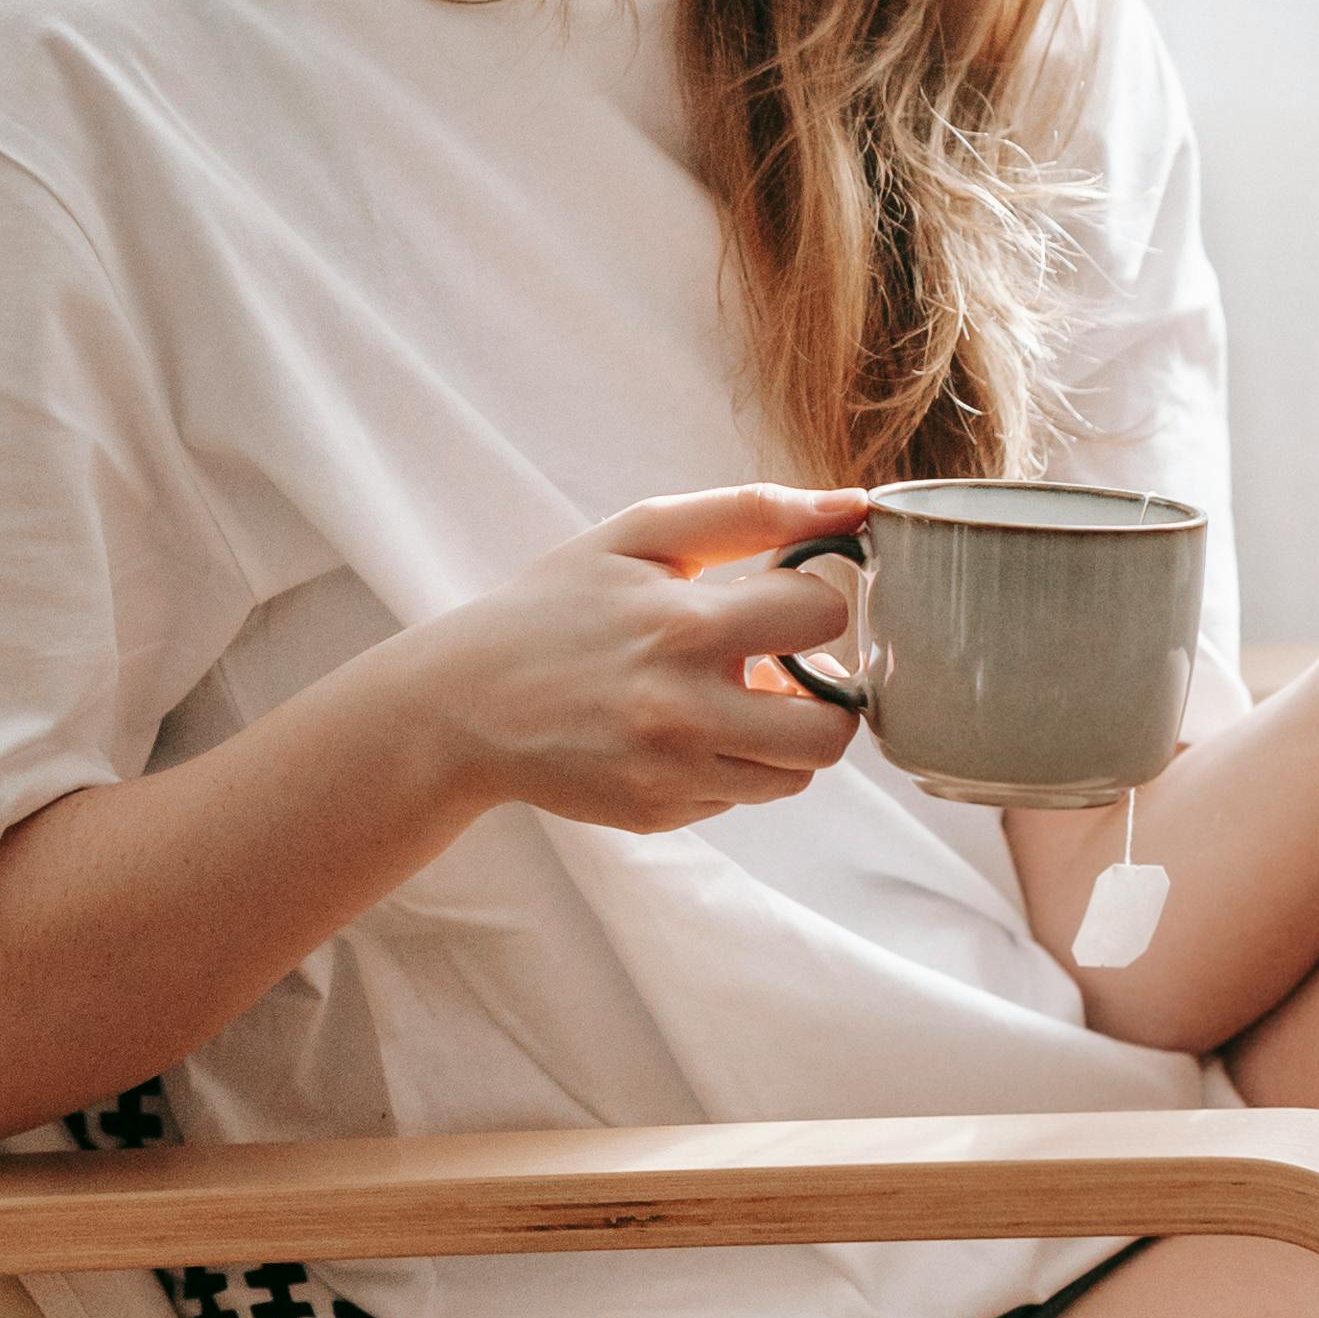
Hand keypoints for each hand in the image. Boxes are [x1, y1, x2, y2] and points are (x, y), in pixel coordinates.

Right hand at [431, 486, 872, 832]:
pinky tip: (688, 732)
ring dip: (786, 736)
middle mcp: (684, 709)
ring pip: (795, 774)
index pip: (825, 615)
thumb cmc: (559, 605)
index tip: (787, 601)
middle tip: (790, 670)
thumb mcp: (641, 535)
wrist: (464, 701)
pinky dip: (733, 765)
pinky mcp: (657, 812)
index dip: (817, 603)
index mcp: (686, 624)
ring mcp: (671, 773)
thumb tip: (854, 505)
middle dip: (827, 694)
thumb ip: (751, 513)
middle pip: (831, 727)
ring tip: (739, 699)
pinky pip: (740, 797)